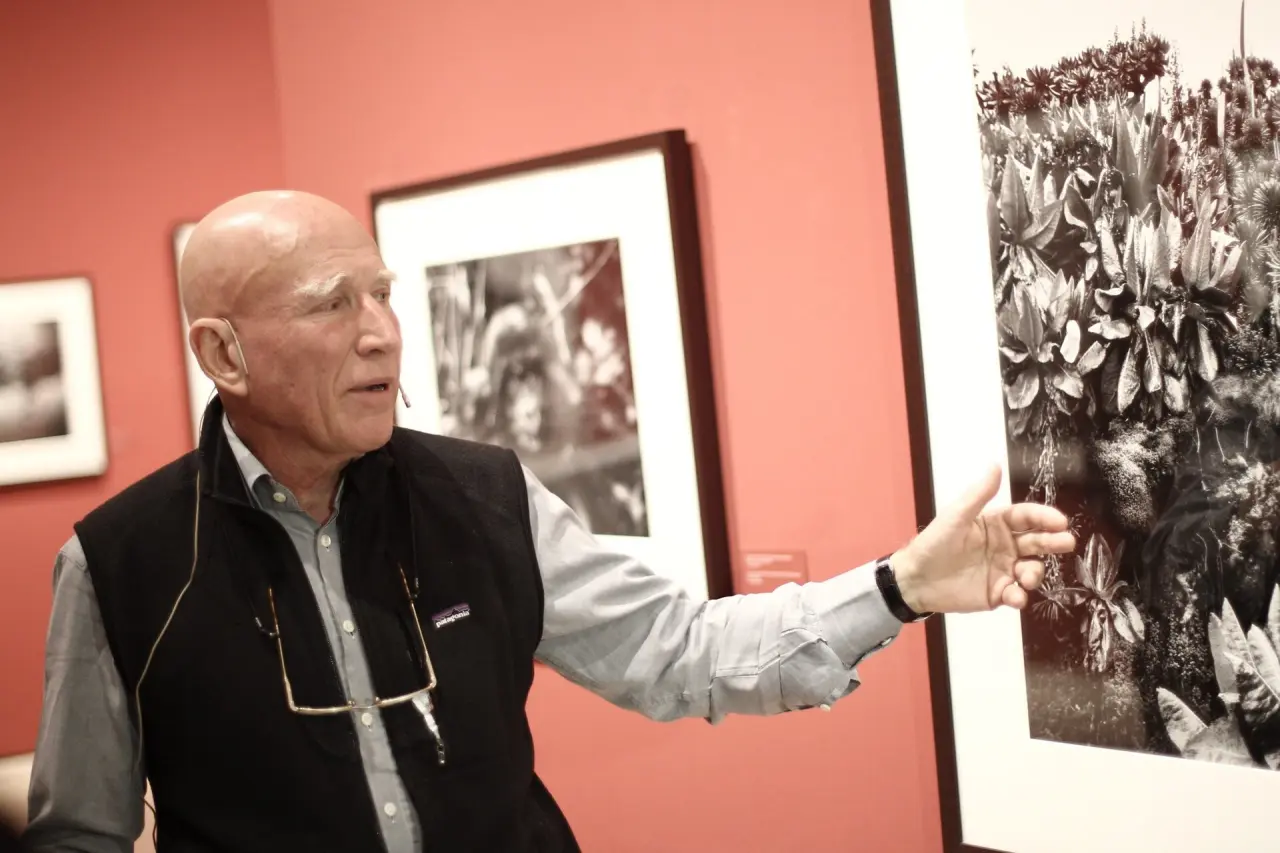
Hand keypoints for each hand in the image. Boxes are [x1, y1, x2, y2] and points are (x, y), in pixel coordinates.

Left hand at [890, 464, 1074, 613]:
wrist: (915, 579)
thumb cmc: (934, 542)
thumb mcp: (956, 516)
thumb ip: (978, 494)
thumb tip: (996, 465)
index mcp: (997, 524)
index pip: (1026, 517)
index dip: (1044, 517)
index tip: (1060, 521)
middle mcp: (1005, 546)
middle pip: (1037, 542)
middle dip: (1053, 542)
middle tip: (1066, 543)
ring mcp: (1003, 570)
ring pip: (1031, 569)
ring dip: (1035, 573)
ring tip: (1026, 577)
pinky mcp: (998, 593)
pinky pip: (1016, 594)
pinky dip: (1019, 596)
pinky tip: (1015, 596)